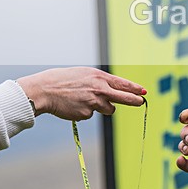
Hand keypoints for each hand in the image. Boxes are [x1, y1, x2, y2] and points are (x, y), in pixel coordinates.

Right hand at [16, 67, 145, 120]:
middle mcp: (100, 90)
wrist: (44, 90)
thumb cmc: (63, 80)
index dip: (135, 89)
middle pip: (124, 98)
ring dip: (102, 107)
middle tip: (141, 102)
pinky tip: (74, 105)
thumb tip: (113, 90)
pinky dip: (85, 111)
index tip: (143, 92)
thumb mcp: (84, 74)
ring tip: (85, 99)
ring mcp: (94, 103)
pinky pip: (91, 114)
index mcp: (99, 77)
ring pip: (108, 109)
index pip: (123, 84)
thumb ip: (100, 81)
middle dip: (135, 101)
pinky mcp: (86, 114)